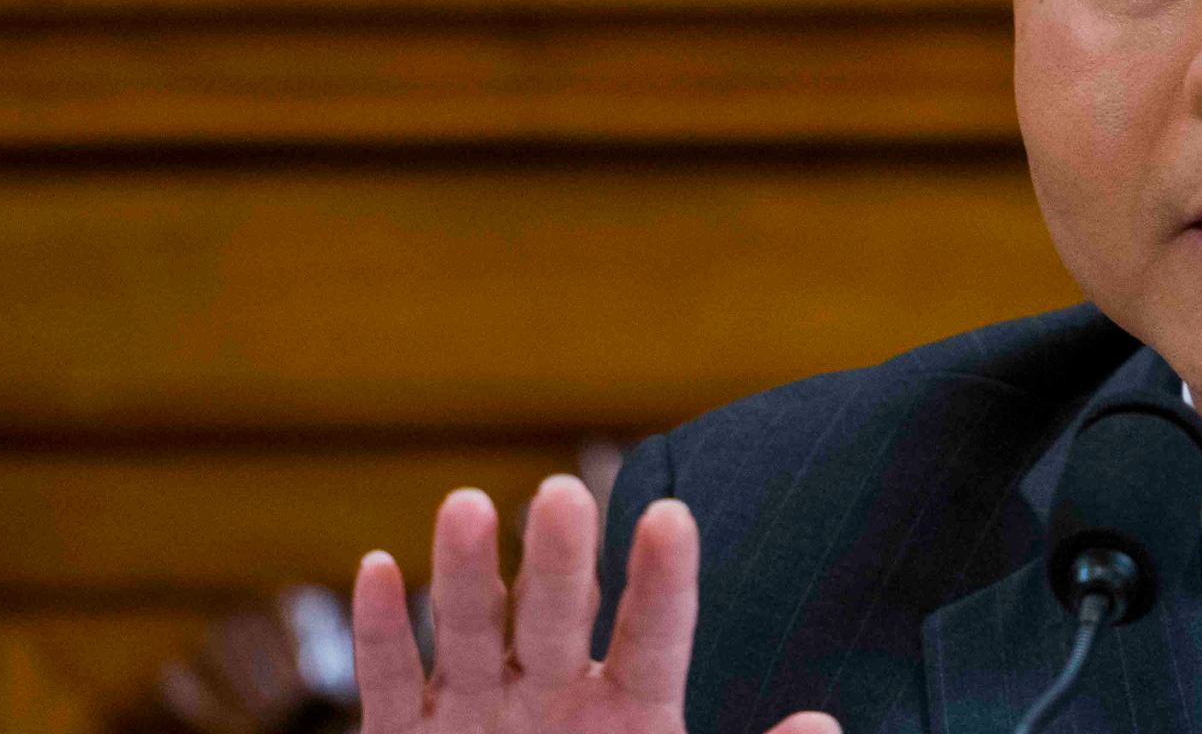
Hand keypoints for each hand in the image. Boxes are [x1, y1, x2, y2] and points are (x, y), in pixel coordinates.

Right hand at [355, 475, 837, 733]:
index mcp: (632, 714)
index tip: (672, 516)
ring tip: (465, 504)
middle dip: (559, 560)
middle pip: (558, 617)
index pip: (655, 639)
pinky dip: (381, 632)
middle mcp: (554, 696)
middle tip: (564, 491)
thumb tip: (823, 725)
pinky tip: (378, 568)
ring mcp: (477, 713)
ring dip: (464, 575)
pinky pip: (392, 683)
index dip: (662, 583)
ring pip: (471, 633)